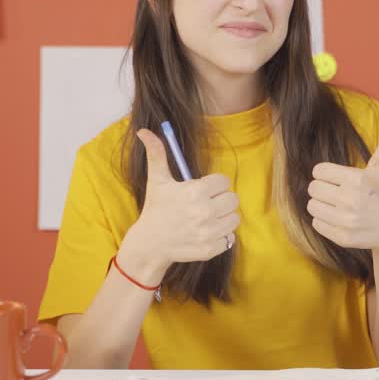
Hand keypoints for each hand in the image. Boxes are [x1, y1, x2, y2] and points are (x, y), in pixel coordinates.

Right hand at [120, 129, 239, 272]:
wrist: (150, 244)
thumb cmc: (156, 209)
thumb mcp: (157, 180)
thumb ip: (156, 154)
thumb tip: (144, 130)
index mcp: (195, 191)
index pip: (223, 182)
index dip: (214, 185)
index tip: (202, 190)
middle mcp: (205, 211)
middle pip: (233, 199)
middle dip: (220, 200)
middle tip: (205, 205)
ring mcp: (208, 232)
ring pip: (234, 218)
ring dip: (223, 218)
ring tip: (207, 218)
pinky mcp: (210, 249)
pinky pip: (229, 238)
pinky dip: (221, 237)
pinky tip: (205, 233)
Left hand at [307, 122, 378, 252]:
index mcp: (358, 179)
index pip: (318, 171)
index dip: (326, 173)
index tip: (339, 178)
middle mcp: (351, 200)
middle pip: (313, 188)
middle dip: (323, 188)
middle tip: (339, 192)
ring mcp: (346, 221)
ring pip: (311, 206)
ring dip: (321, 204)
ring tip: (337, 205)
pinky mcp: (342, 238)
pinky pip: (316, 223)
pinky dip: (324, 221)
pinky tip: (340, 219)